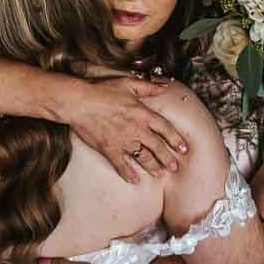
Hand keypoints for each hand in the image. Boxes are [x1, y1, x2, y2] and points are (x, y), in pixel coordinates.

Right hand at [69, 76, 187, 182]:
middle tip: (174, 167)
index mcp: (143, 114)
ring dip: (152, 167)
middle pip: (157, 147)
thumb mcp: (128, 84)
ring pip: (143, 158)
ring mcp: (123, 141)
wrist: (79, 102)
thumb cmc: (102, 90)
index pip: (165, 129)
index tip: (183, 149)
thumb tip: (165, 86)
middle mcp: (136, 129)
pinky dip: (128, 173)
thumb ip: (148, 87)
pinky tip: (134, 180)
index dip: (176, 139)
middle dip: (167, 158)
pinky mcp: (109, 149)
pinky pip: (122, 165)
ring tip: (159, 174)